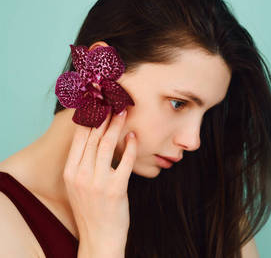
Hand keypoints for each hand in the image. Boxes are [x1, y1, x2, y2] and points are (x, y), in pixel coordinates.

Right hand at [62, 109, 136, 256]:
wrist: (99, 237)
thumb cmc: (92, 208)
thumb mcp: (79, 184)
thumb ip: (83, 163)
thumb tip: (92, 138)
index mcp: (70, 172)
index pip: (79, 138)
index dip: (88, 117)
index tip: (96, 100)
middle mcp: (80, 175)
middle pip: (93, 137)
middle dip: (102, 114)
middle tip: (111, 98)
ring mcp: (97, 182)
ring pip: (107, 146)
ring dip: (116, 125)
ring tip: (124, 110)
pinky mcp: (115, 190)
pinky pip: (125, 163)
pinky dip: (131, 147)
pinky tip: (135, 136)